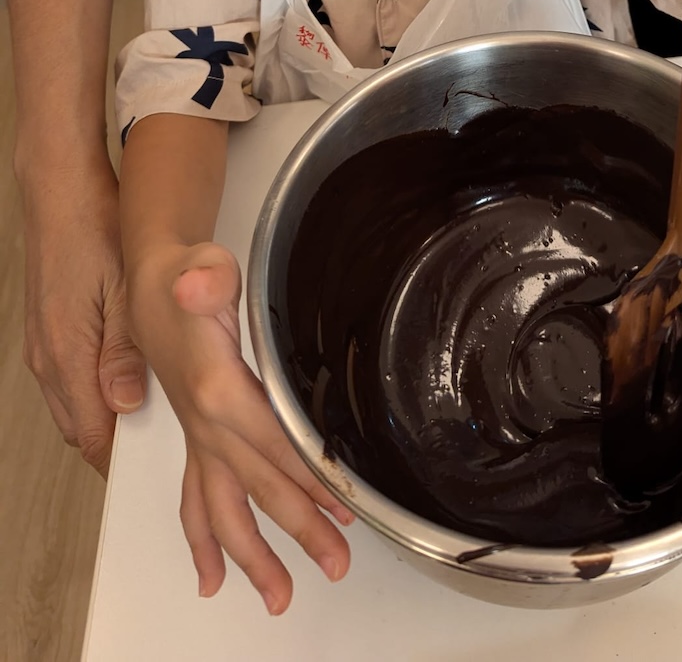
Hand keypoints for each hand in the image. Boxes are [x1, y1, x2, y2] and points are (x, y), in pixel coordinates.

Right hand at [22, 151, 146, 474]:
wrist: (61, 188)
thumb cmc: (93, 227)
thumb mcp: (124, 287)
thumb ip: (125, 350)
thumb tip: (125, 403)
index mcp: (67, 355)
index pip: (93, 438)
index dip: (129, 458)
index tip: (164, 463)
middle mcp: (48, 359)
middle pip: (83, 429)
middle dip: (121, 440)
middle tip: (168, 435)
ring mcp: (44, 346)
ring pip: (76, 405)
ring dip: (109, 413)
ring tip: (154, 404)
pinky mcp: (48, 332)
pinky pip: (71, 379)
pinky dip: (97, 386)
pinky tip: (127, 369)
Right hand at [129, 240, 352, 613]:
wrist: (154, 282)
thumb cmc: (185, 276)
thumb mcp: (202, 267)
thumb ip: (207, 277)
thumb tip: (200, 282)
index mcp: (216, 389)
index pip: (272, 442)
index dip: (309, 475)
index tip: (344, 506)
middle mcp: (204, 424)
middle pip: (257, 487)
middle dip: (298, 529)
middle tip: (335, 562)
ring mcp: (199, 439)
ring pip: (223, 510)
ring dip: (254, 556)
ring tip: (280, 595)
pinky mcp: (197, 442)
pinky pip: (197, 502)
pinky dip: (205, 542)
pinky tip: (214, 577)